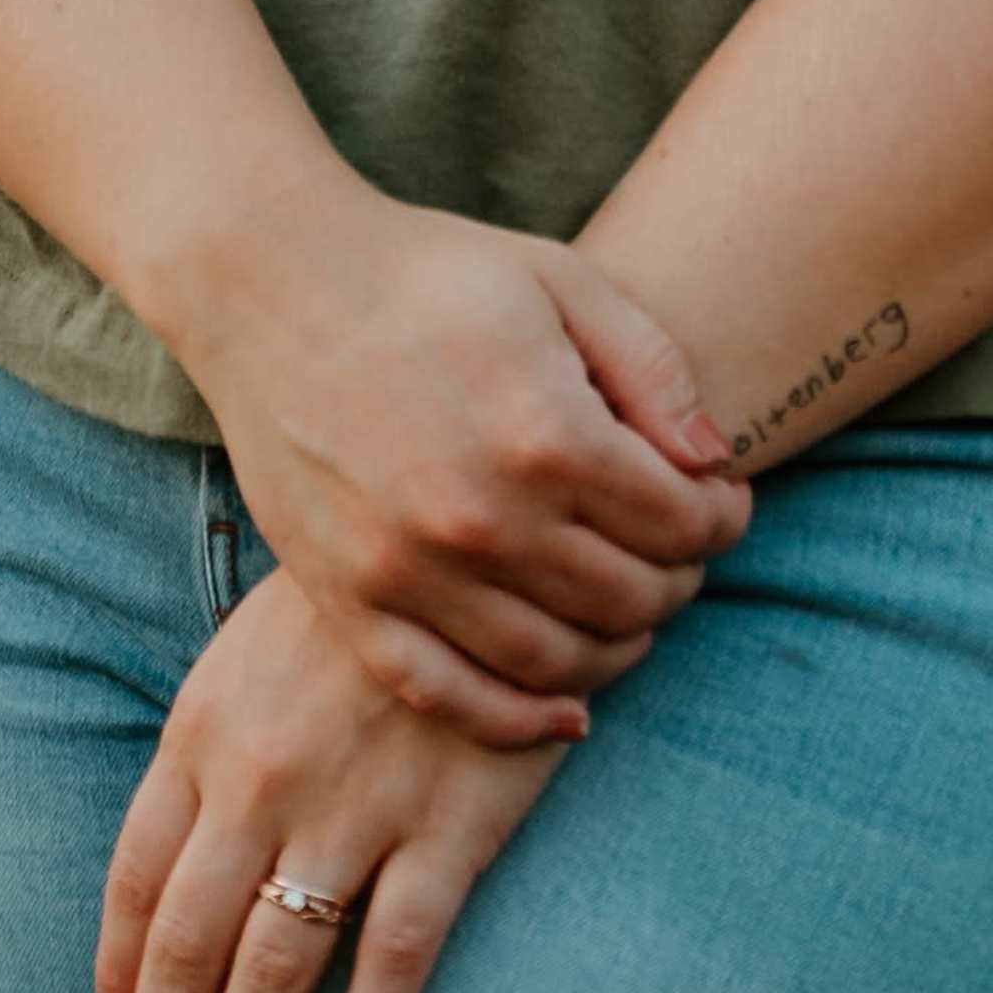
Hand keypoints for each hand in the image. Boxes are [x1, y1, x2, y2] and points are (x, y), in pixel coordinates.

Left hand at [97, 564, 571, 992]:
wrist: (475, 547)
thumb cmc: (350, 611)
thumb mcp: (247, 657)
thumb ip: (204, 759)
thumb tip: (161, 878)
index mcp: (204, 732)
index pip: (136, 882)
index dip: (121, 972)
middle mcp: (263, 780)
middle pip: (189, 945)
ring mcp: (354, 807)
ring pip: (274, 967)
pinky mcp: (446, 827)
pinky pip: (392, 955)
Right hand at [186, 184, 750, 743]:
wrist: (269, 281)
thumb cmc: (425, 270)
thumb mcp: (559, 278)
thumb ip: (652, 369)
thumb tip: (715, 463)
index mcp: (546, 432)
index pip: (682, 524)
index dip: (722, 518)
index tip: (721, 502)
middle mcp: (483, 518)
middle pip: (631, 599)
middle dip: (678, 580)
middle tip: (679, 553)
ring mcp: (410, 572)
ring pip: (556, 664)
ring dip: (616, 648)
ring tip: (628, 610)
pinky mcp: (351, 602)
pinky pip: (451, 697)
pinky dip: (519, 722)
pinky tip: (563, 710)